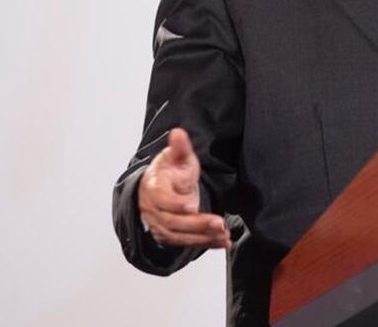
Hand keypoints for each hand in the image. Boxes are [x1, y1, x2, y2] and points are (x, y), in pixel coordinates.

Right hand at [137, 128, 229, 248]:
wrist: (159, 187)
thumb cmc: (169, 171)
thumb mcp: (175, 157)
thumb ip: (179, 147)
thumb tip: (178, 132)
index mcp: (153, 187)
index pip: (161, 199)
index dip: (175, 204)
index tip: (191, 205)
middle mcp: (153, 210)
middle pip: (172, 222)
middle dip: (197, 224)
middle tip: (218, 223)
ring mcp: (160, 225)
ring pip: (180, 236)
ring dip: (203, 237)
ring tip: (224, 234)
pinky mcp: (171, 236)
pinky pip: (187, 243)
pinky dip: (205, 244)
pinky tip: (222, 242)